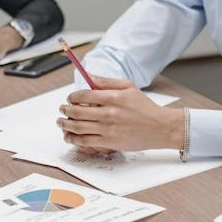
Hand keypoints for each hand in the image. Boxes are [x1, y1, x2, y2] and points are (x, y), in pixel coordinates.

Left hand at [58, 75, 184, 151]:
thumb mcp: (129, 87)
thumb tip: (90, 77)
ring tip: (61, 122)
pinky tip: (70, 136)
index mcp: (113, 98)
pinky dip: (74, 139)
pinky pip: (86, 141)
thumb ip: (107, 82)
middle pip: (78, 112)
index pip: (85, 95)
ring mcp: (108, 130)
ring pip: (78, 127)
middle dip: (65, 110)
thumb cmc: (145, 107)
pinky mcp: (109, 143)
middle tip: (62, 109)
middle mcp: (109, 114)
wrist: (159, 127)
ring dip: (65, 125)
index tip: (70, 98)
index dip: (73, 97)